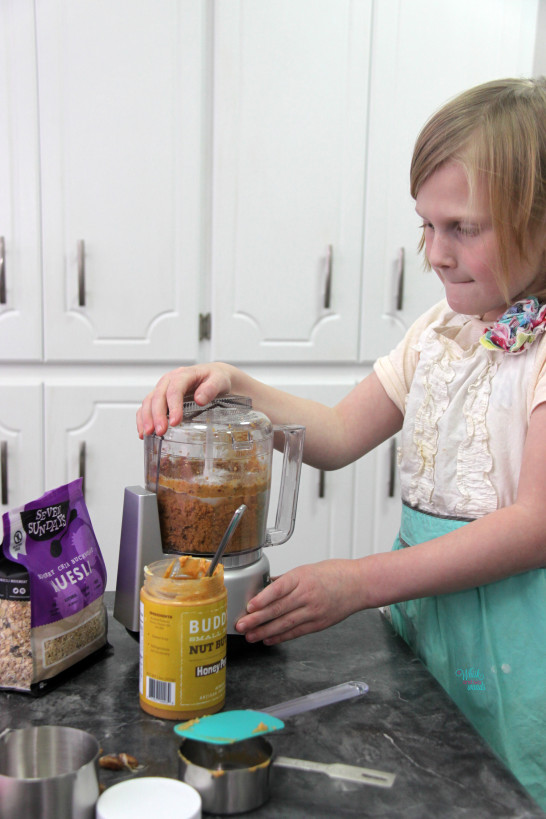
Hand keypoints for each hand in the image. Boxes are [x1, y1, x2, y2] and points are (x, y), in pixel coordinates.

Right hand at [136, 363, 233, 437]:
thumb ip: (211, 388)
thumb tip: (200, 399)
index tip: (175, 422)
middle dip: (157, 415)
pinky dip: (142, 419)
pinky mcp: (161, 397)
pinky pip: (146, 406)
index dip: (173, 406)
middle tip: (160, 431)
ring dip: (147, 418)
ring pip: (149, 401)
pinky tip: (144, 433)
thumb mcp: (220, 380)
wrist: (215, 376)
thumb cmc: (217, 378)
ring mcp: (163, 388)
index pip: (175, 389)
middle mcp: (170, 380)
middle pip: (158, 396)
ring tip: (148, 434)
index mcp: (184, 374)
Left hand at [235, 559, 363, 644]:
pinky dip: (281, 637)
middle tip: (241, 625)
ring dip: (265, 631)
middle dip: (257, 619)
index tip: (249, 606)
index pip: (278, 589)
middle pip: (278, 609)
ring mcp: (313, 611)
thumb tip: (266, 587)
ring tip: (250, 636)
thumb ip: (286, 580)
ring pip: (285, 623)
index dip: (262, 599)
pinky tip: (268, 639)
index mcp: (302, 578)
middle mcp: (307, 595)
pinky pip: (296, 632)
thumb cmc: (335, 573)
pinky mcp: (319, 623)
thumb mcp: (307, 569)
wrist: (359, 584)